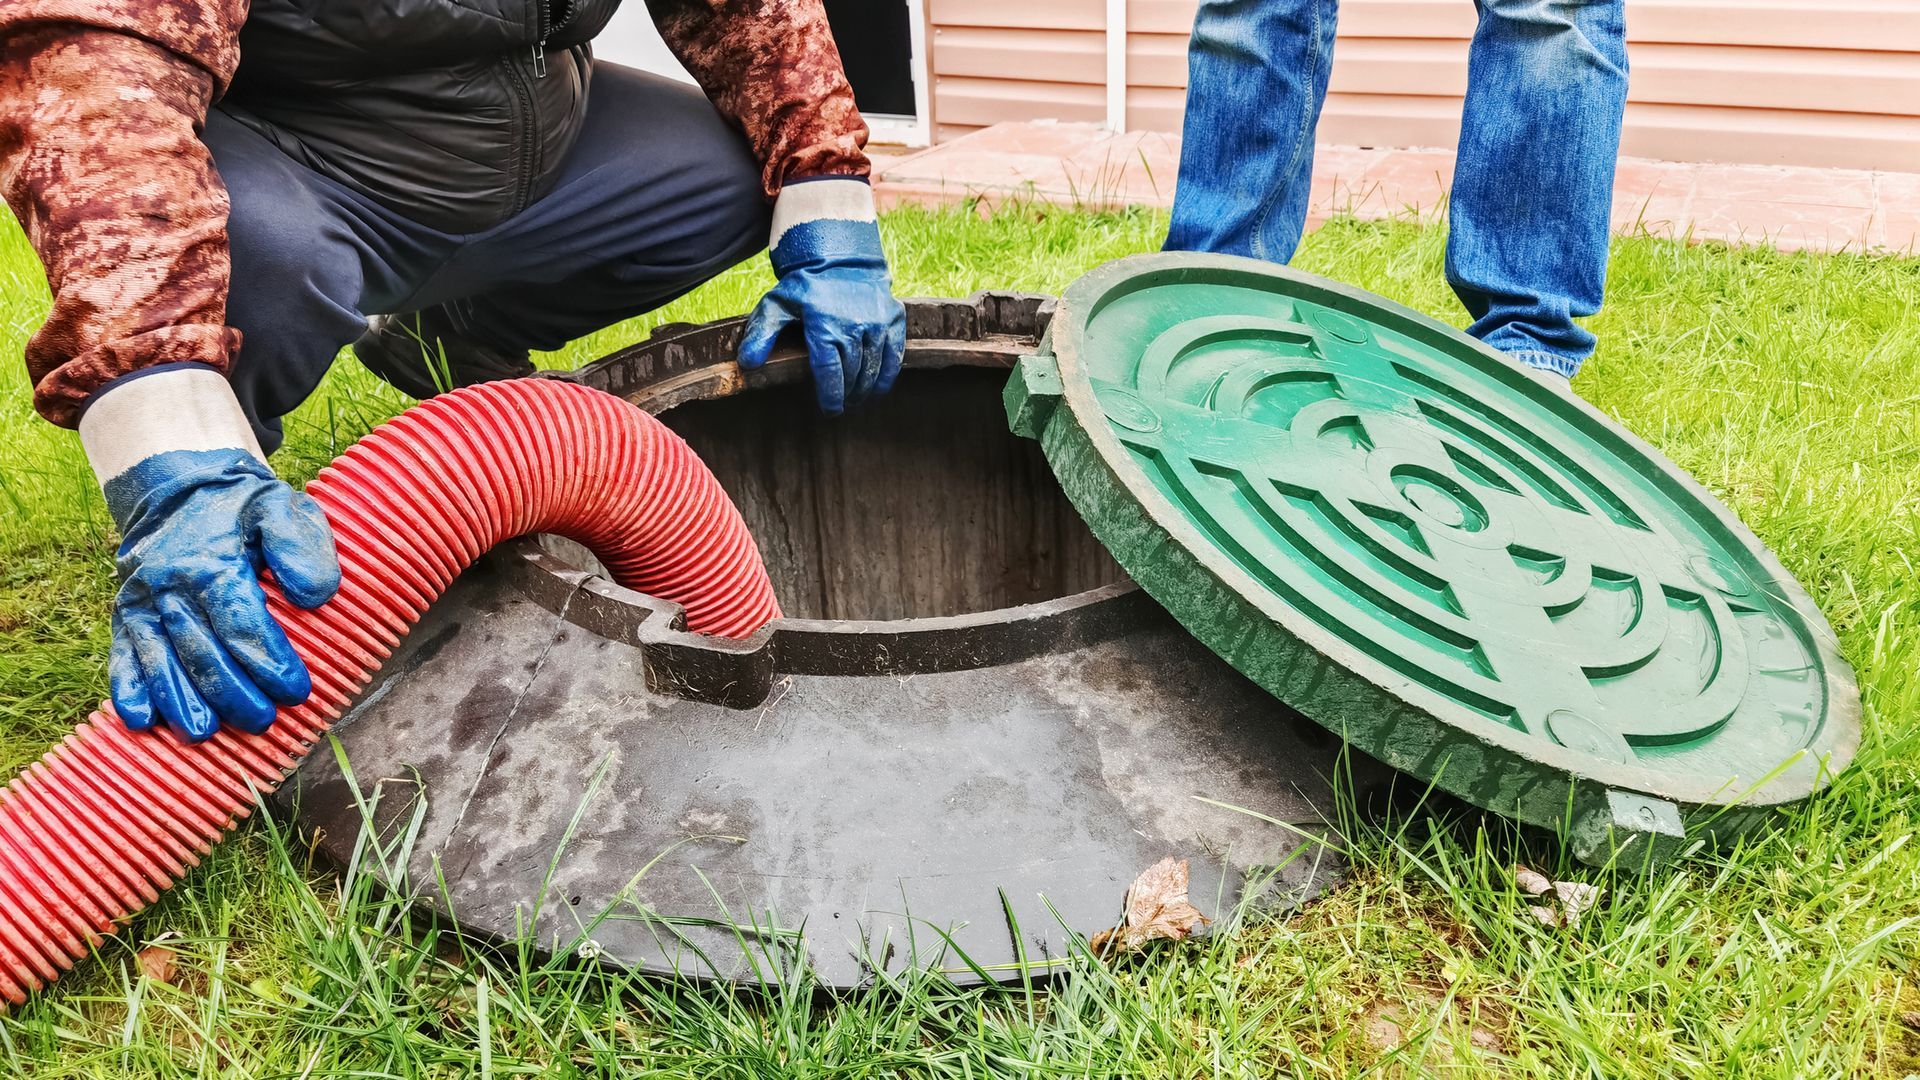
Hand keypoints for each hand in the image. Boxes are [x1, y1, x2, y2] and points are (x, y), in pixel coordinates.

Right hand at [106, 448, 339, 740]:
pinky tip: (142, 721)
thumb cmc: (245, 507)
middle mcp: (170, 586)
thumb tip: (316, 596)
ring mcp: (143, 601)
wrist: (182, 487)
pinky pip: (123, 655)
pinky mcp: (126, 613)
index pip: (242, 624)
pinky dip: (130, 689)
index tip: (296, 691)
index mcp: (212, 563)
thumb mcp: (283, 508)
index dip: (268, 662)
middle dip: (233, 693)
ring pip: (160, 661)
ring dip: (181, 702)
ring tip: (204, 734)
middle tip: (263, 721)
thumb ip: (302, 547)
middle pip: (202, 651)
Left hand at [738, 178, 905, 414]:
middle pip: (852, 375)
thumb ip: (761, 334)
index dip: (831, 397)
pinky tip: (877, 388)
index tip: (830, 410)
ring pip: (873, 368)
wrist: (840, 256)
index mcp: (824, 326)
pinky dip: (886, 375)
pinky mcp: (894, 318)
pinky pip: (894, 356)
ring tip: (857, 398)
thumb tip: (747, 364)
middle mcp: (854, 326)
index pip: (830, 374)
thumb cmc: (805, 286)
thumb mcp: (776, 305)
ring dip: (865, 389)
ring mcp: (877, 323)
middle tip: (842, 405)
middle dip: (847, 395)